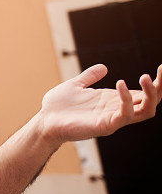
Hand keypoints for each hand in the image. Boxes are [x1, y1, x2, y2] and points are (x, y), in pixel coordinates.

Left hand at [39, 63, 161, 143]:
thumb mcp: (76, 85)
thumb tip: (104, 67)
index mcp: (113, 100)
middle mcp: (117, 110)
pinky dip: (126, 100)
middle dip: (160, 88)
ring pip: (146, 111)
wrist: (44, 121)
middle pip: (151, 102)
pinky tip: (119, 84)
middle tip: (161, 70)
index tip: (161, 67)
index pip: (143, 94)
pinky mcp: (105, 126)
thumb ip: (89, 77)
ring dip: (151, 94)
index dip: (155, 82)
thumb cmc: (58, 106)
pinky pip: (125, 115)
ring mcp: (113, 119)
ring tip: (146, 77)